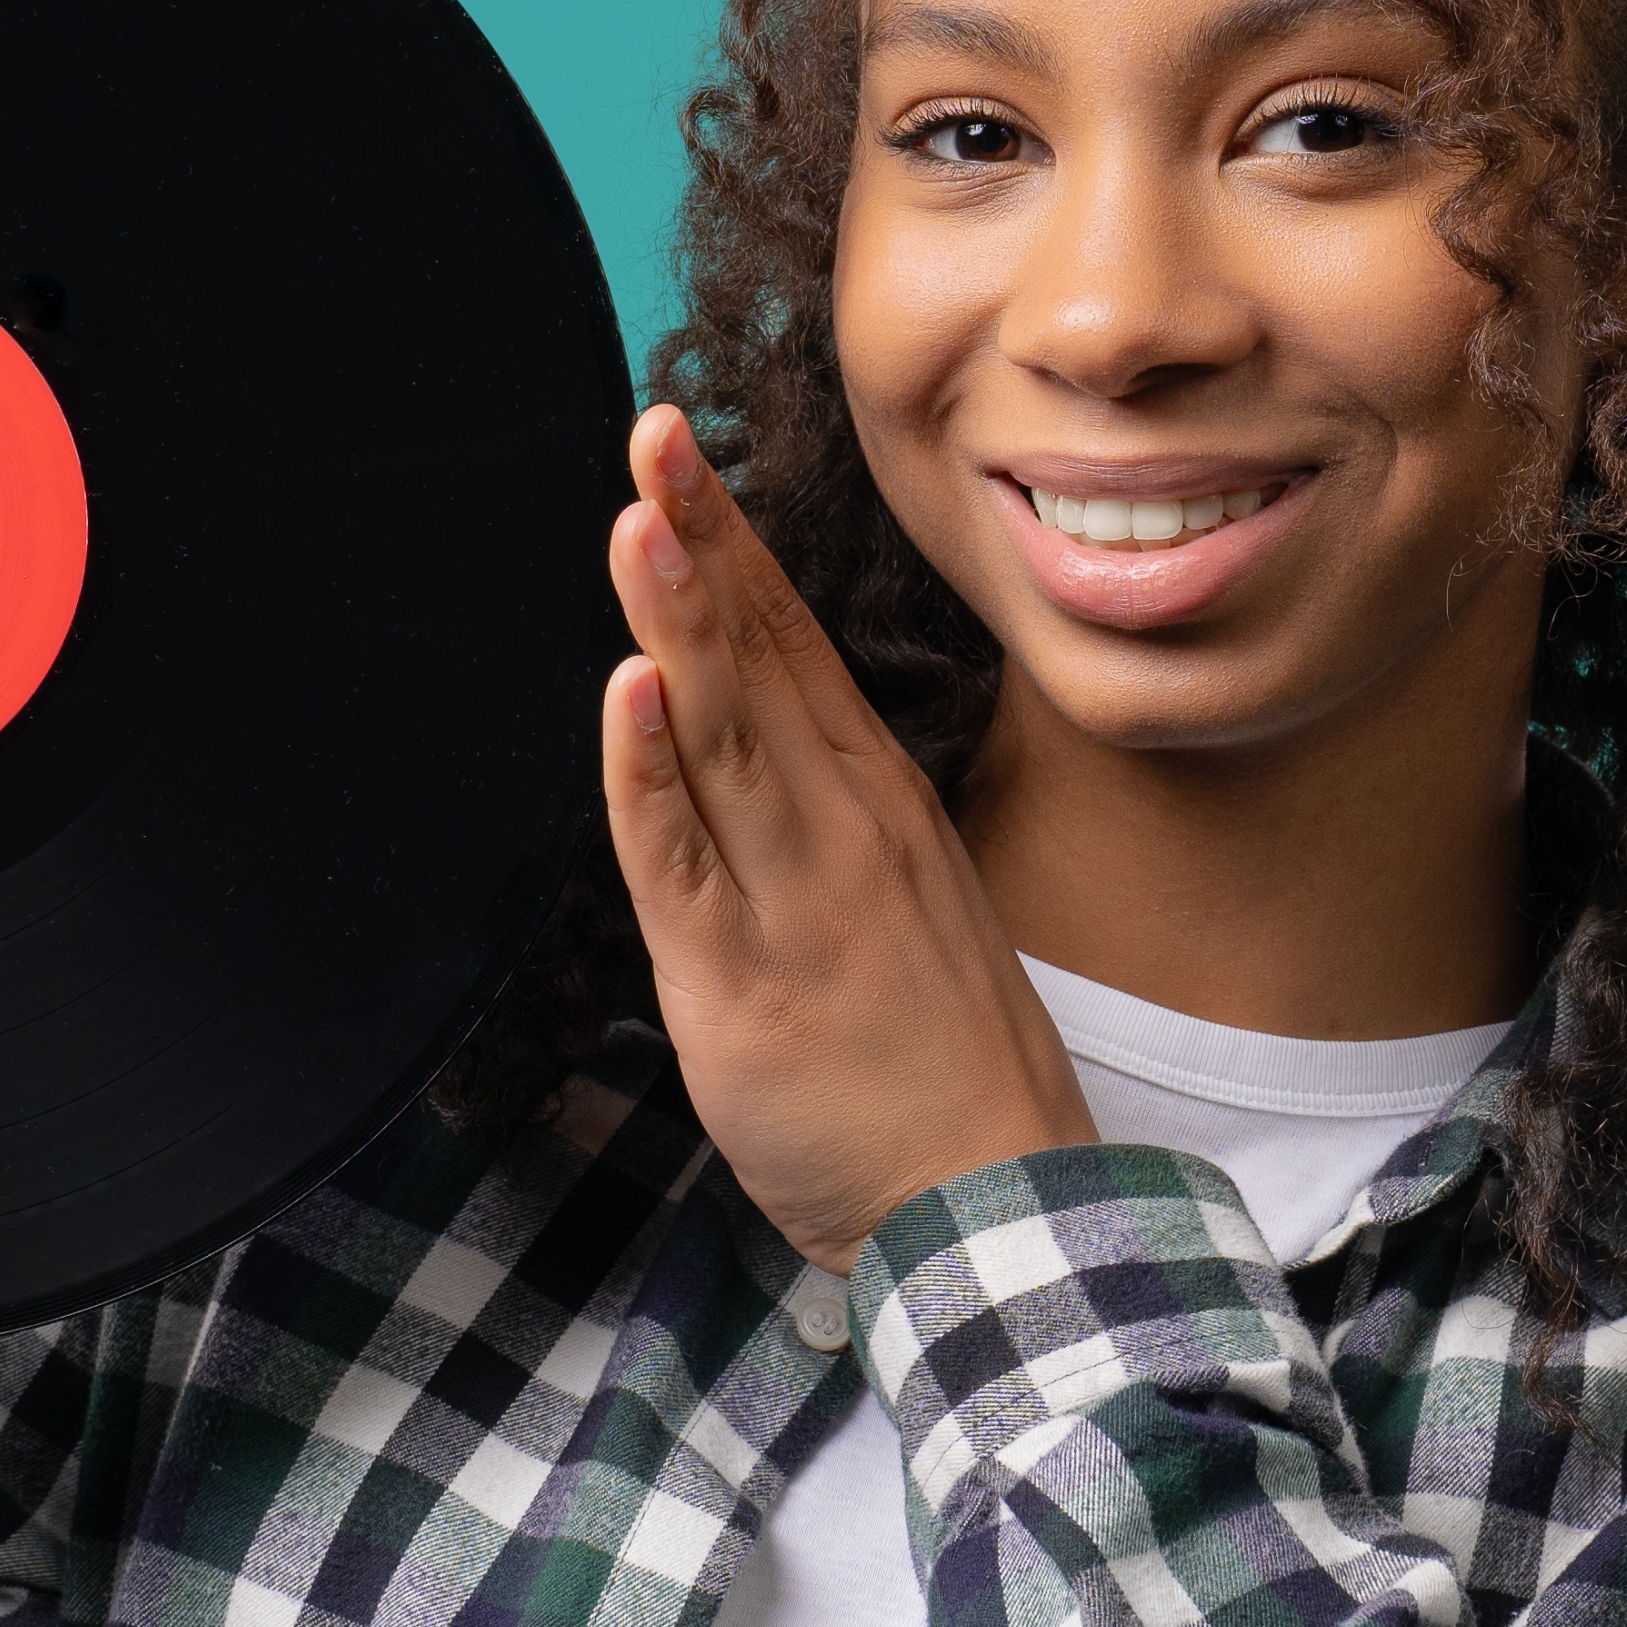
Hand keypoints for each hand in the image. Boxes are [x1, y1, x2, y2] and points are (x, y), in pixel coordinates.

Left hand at [601, 405, 1089, 1269]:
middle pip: (758, 661)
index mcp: (877, 802)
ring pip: (723, 736)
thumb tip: (760, 746)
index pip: (795, 645)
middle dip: (701, 540)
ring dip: (677, 622)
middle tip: (654, 428)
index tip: (683, 451)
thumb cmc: (942, 1063)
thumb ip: (832, 821)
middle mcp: (841, 829)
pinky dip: (652, 776)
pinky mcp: (743, 985)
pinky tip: (632, 694)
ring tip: (637, 517)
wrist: (995, 1199)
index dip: (735, 545)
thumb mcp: (908, 903)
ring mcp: (797, 900)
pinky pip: (684, 865)